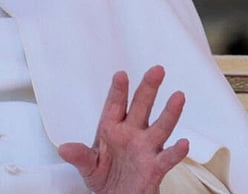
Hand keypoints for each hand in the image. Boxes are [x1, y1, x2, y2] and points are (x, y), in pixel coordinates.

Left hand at [59, 65, 188, 193]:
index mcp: (112, 129)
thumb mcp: (88, 166)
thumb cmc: (104, 177)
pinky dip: (176, 152)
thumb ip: (79, 156)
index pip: (116, 105)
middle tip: (156, 70)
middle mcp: (131, 134)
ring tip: (178, 97)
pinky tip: (183, 143)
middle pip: (142, 107)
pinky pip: (167, 158)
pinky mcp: (155, 167)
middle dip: (148, 89)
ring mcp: (145, 148)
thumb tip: (64, 149)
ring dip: (169, 113)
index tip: (120, 74)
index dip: (119, 90)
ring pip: (160, 127)